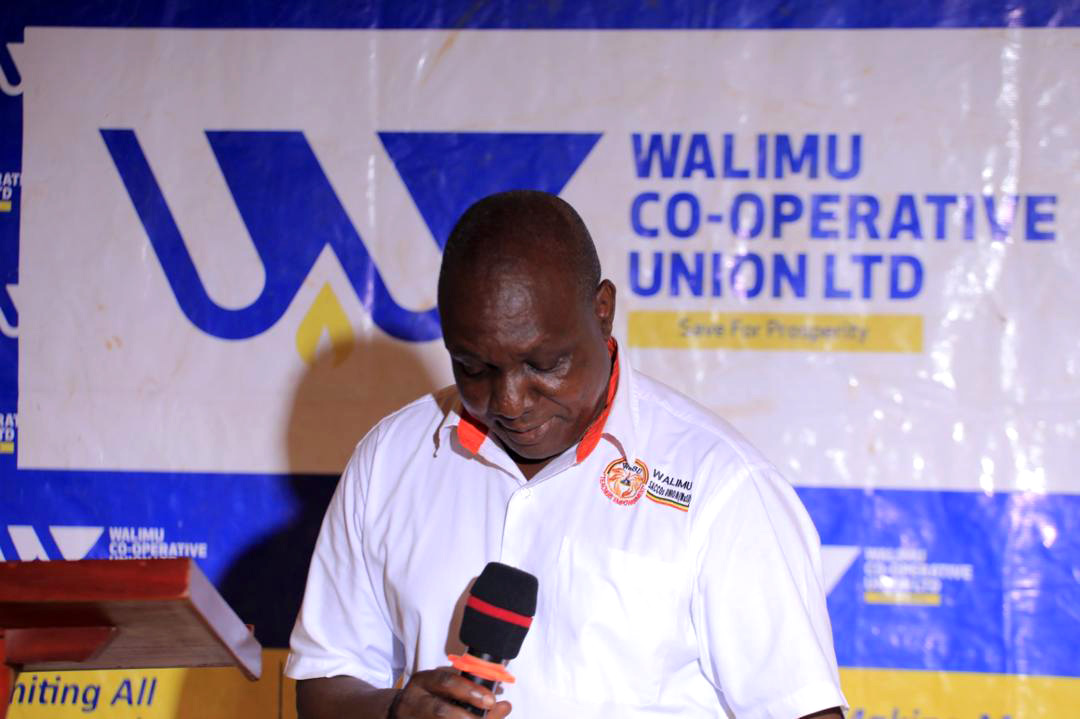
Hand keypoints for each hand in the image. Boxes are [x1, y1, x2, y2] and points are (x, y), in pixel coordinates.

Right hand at [390, 667, 511, 718]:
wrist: (399, 711)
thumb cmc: (428, 695)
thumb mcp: (442, 683)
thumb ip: (468, 687)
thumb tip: (502, 699)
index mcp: (423, 680)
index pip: (446, 682)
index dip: (470, 691)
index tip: (491, 700)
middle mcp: (415, 701)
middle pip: (440, 711)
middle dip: (468, 717)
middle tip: (488, 716)